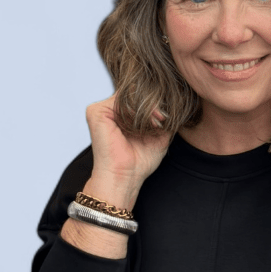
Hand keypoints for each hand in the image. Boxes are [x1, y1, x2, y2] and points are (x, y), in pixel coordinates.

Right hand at [86, 94, 171, 208]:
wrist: (125, 178)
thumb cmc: (139, 162)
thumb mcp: (159, 135)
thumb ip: (162, 117)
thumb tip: (174, 101)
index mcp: (121, 114)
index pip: (139, 97)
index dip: (155, 104)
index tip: (166, 117)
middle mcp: (109, 110)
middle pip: (134, 93)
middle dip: (153, 104)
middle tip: (163, 119)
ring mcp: (101, 110)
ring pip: (130, 95)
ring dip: (149, 108)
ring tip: (157, 123)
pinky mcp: (96, 112)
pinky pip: (121, 101)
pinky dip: (137, 110)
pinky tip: (147, 123)